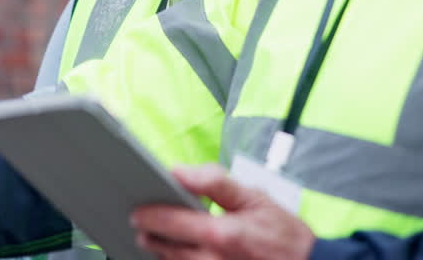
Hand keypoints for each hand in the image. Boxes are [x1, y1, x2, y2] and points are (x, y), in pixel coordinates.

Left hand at [130, 164, 316, 259]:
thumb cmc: (284, 234)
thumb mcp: (255, 197)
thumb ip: (215, 182)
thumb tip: (180, 171)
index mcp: (221, 234)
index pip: (171, 222)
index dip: (149, 215)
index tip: (138, 210)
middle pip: (166, 249)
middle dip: (150, 235)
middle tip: (141, 224)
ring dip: (162, 252)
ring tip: (155, 239)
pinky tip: (177, 254)